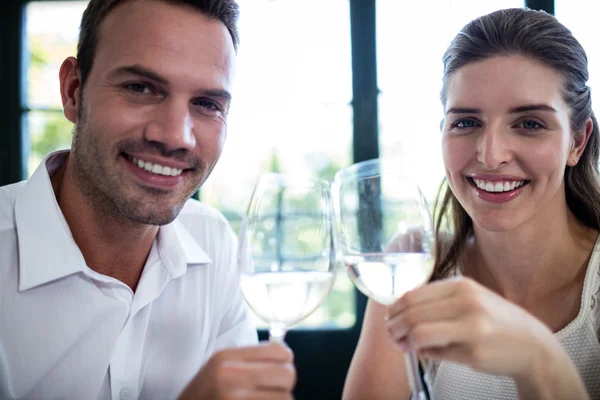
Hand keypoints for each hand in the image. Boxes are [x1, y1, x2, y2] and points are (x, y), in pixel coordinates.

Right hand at [179, 342, 295, 399]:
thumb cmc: (206, 394)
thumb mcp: (219, 368)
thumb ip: (249, 359)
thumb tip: (287, 355)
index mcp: (226, 358)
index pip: (279, 351)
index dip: (286, 361)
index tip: (280, 367)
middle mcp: (229, 377)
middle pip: (287, 374)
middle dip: (285, 383)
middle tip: (275, 388)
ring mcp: (234, 399)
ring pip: (286, 398)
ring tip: (262, 399)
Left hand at [385, 277, 557, 378]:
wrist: (533, 346)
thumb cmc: (495, 321)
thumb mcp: (470, 299)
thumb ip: (438, 301)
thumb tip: (401, 313)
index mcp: (462, 285)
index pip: (413, 295)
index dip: (395, 309)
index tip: (391, 318)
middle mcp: (467, 303)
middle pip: (412, 314)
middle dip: (395, 327)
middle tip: (393, 335)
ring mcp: (471, 328)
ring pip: (419, 333)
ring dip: (405, 341)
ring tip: (404, 345)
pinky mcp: (474, 353)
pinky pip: (435, 353)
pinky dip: (423, 353)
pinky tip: (425, 352)